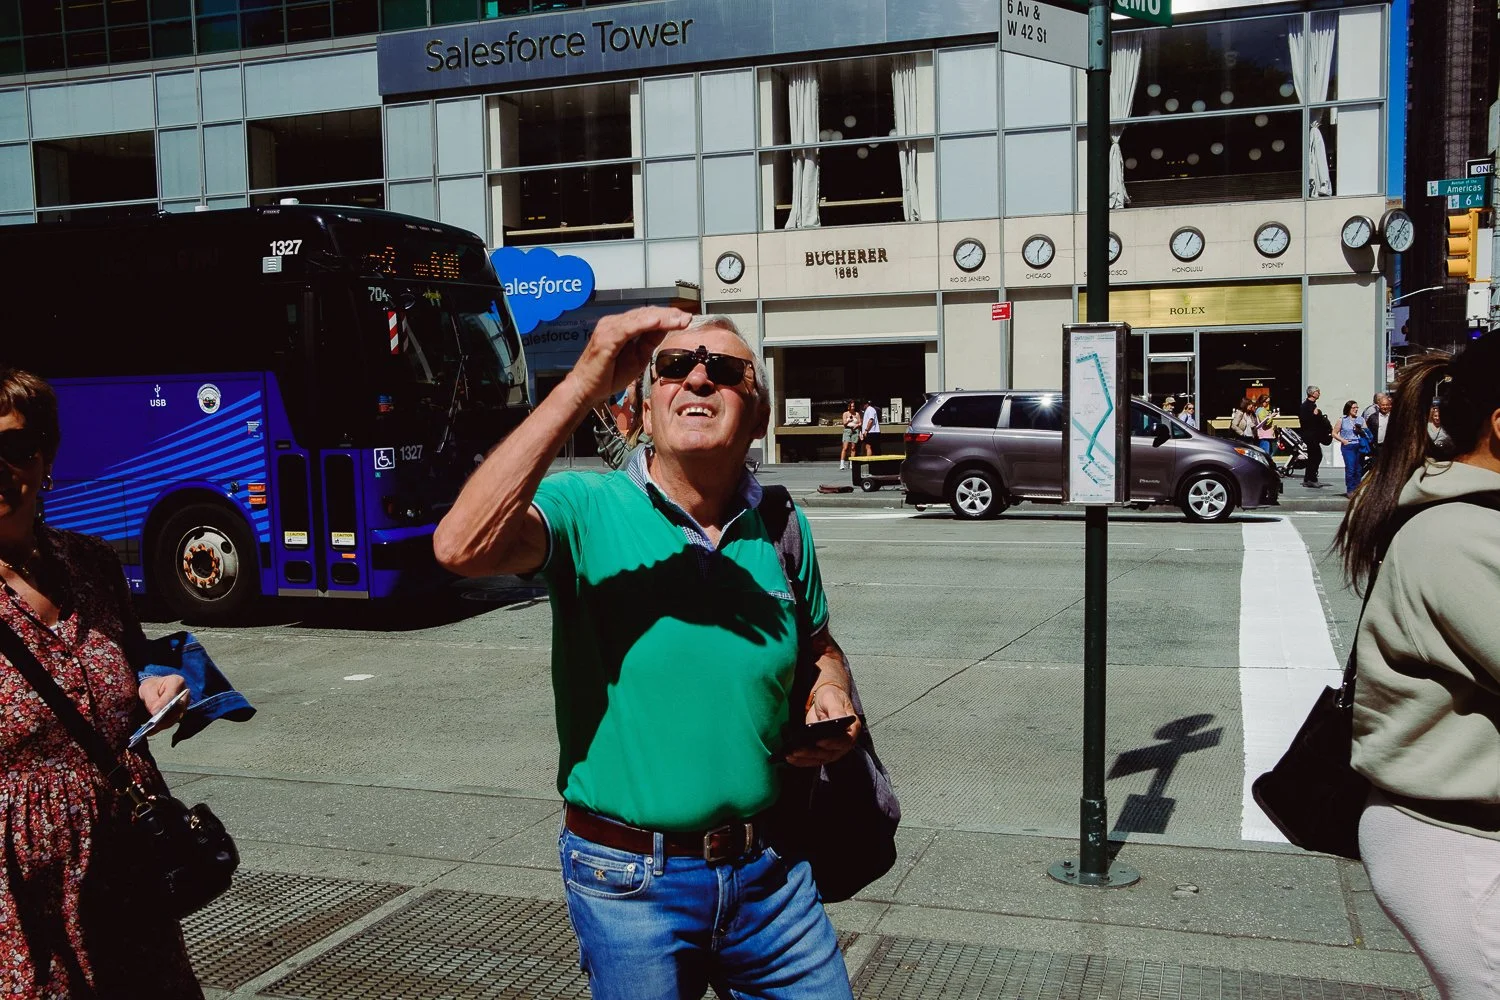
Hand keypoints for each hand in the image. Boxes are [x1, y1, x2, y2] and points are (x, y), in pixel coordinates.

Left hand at [137, 673, 187, 733]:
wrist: (156, 689)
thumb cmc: (152, 687)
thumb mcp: (147, 689)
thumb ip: (151, 699)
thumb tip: (156, 713)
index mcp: (177, 682)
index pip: (172, 695)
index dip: (164, 704)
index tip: (154, 713)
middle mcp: (185, 694)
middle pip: (178, 708)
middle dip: (165, 717)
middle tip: (153, 725)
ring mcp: (185, 704)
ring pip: (176, 717)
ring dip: (164, 724)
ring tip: (151, 730)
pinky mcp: (181, 713)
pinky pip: (173, 721)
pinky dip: (162, 726)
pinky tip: (152, 731)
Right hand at [562, 307, 691, 408]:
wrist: (586, 390)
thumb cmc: (609, 375)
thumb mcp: (638, 357)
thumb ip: (649, 342)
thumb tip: (665, 328)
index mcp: (622, 327)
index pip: (647, 316)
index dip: (667, 317)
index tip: (685, 320)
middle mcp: (614, 323)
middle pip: (646, 314)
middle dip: (669, 315)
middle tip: (687, 318)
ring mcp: (609, 329)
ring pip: (639, 318)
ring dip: (661, 318)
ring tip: (679, 319)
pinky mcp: (606, 338)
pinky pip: (627, 328)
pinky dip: (643, 324)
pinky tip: (657, 322)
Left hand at [784, 684, 860, 767]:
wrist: (825, 701)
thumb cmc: (831, 698)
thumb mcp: (833, 700)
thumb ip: (836, 711)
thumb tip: (837, 720)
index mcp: (851, 729)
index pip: (844, 740)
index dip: (832, 743)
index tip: (819, 741)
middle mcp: (843, 742)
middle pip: (830, 753)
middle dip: (813, 753)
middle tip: (798, 750)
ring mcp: (833, 749)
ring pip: (820, 758)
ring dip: (804, 759)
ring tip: (791, 755)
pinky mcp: (822, 751)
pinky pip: (813, 759)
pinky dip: (801, 760)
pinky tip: (790, 757)